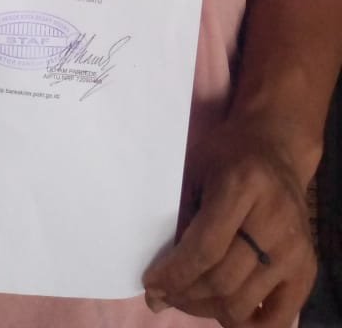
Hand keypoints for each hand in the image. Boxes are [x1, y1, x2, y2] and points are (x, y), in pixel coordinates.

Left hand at [142, 121, 316, 327]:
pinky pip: (276, 320)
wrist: (277, 148)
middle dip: (184, 294)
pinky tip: (222, 309)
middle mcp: (275, 219)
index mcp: (243, 184)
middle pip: (221, 281)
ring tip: (189, 297)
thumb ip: (181, 220)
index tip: (150, 286)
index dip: (174, 274)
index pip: (205, 248)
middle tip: (163, 294)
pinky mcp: (307, 268)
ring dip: (207, 309)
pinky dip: (245, 324)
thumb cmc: (227, 155)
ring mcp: (295, 248)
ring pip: (242, 305)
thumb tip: (159, 285)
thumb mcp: (196, 170)